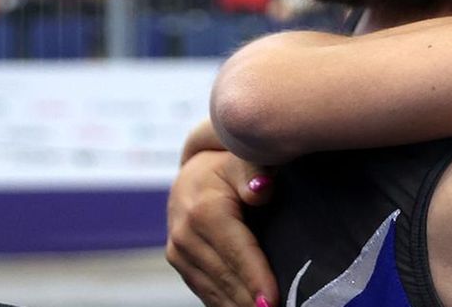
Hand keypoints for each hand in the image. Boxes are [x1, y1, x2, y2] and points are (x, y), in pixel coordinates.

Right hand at [166, 150, 278, 306]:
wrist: (195, 173)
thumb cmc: (230, 166)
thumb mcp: (243, 159)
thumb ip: (254, 172)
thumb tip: (262, 190)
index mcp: (205, 212)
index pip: (237, 253)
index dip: (256, 278)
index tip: (273, 301)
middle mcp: (186, 236)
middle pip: (225, 276)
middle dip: (250, 299)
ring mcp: (178, 252)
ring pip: (213, 288)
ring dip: (237, 305)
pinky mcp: (179, 264)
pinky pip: (204, 290)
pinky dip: (224, 303)